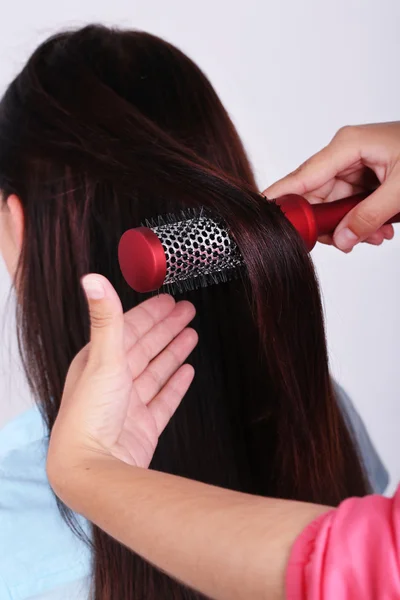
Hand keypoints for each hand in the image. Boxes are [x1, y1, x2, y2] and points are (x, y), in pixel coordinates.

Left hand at [47, 274, 197, 474]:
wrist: (93, 466)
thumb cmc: (90, 413)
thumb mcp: (102, 357)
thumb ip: (104, 317)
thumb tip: (92, 278)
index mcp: (100, 360)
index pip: (130, 329)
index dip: (151, 314)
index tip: (169, 300)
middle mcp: (114, 380)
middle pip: (146, 346)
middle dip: (167, 328)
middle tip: (189, 311)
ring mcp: (130, 404)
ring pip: (156, 370)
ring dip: (173, 351)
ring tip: (192, 335)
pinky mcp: (144, 425)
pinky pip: (164, 399)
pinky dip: (175, 384)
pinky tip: (188, 371)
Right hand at [264, 122, 399, 251]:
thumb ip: (370, 216)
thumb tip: (344, 239)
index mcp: (347, 146)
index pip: (303, 176)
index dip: (282, 198)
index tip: (263, 214)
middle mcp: (345, 154)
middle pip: (317, 196)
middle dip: (330, 224)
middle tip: (345, 243)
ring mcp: (355, 165)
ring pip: (335, 205)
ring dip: (351, 226)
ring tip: (376, 236)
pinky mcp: (366, 176)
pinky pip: (351, 204)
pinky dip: (363, 221)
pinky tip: (380, 230)